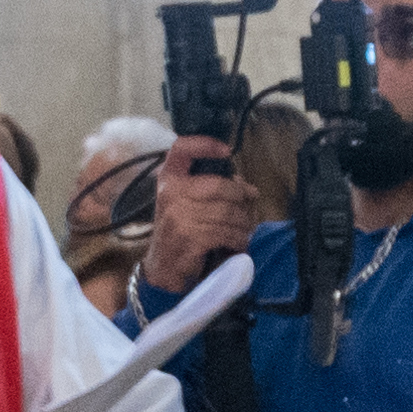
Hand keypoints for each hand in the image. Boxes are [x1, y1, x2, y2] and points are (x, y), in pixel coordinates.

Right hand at [143, 140, 256, 294]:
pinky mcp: (190, 238)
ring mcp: (179, 216)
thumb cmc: (177, 231)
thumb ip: (205, 188)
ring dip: (243, 222)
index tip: (226, 151)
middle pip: (220, 186)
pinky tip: (238, 242)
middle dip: (241, 196)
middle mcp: (171, 194)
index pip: (181, 149)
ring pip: (228, 212)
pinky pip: (226, 232)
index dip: (205, 144)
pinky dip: (238, 239)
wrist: (161, 267)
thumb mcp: (182, 203)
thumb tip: (242, 184)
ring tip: (245, 228)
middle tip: (250, 203)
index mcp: (168, 180)